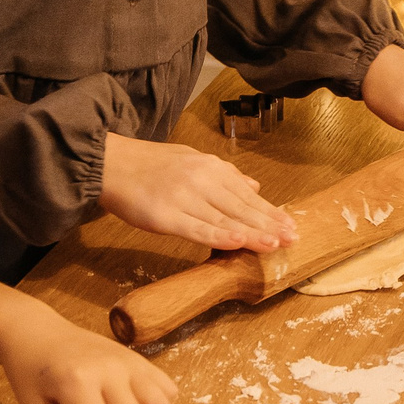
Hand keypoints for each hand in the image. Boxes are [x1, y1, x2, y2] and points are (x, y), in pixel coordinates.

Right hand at [100, 133, 297, 252]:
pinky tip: (239, 242)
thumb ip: (223, 174)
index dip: (269, 211)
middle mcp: (201, 180)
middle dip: (269, 224)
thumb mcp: (190, 158)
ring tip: (274, 244)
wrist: (110, 164)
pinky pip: (197, 228)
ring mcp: (184, 197)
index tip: (290, 224)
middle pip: (241, 206)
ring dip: (252, 232)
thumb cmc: (149, 164)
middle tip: (292, 238)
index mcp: (209, 167)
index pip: (246, 194)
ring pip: (224, 218)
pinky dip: (220, 235)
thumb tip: (254, 184)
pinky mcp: (165, 215)